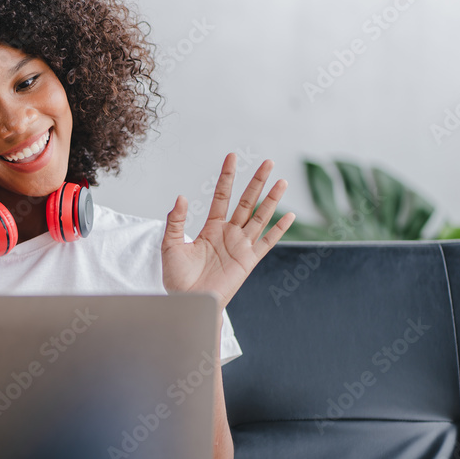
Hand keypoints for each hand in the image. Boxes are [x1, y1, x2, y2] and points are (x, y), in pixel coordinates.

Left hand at [162, 154, 295, 311]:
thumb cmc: (177, 278)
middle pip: (246, 201)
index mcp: (211, 228)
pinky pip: (267, 242)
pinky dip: (279, 230)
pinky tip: (289, 216)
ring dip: (272, 199)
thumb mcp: (170, 245)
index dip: (227, 176)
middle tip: (268, 162)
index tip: (232, 156)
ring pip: (259, 217)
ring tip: (282, 181)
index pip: (222, 196)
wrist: (187, 302)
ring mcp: (240, 246)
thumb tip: (181, 197)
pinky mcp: (248, 261)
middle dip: (257, 182)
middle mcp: (229, 234)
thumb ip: (176, 221)